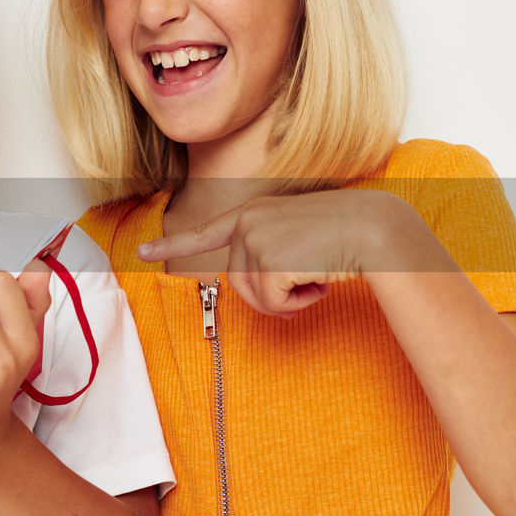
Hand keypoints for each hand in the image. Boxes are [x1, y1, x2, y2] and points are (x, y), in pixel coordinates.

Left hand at [138, 190, 431, 317]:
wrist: (374, 228)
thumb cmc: (344, 234)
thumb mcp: (297, 235)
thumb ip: (267, 250)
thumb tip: (248, 282)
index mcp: (252, 213)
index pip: (205, 233)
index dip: (172, 244)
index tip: (141, 252)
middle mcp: (246, 221)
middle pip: (237, 282)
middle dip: (270, 295)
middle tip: (304, 280)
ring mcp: (254, 239)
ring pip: (252, 296)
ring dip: (285, 300)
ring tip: (313, 276)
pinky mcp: (268, 260)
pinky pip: (271, 302)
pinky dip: (297, 302)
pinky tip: (318, 281)